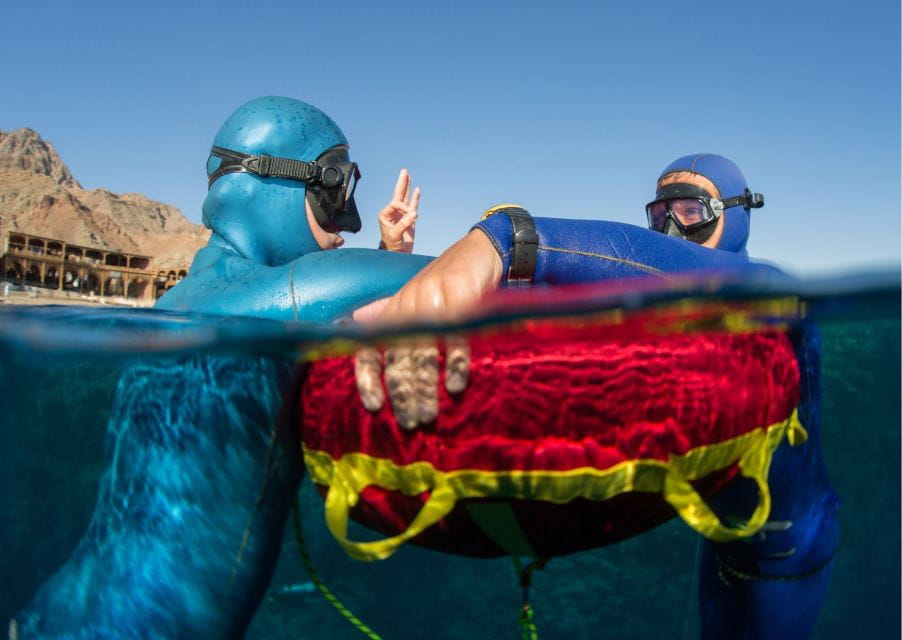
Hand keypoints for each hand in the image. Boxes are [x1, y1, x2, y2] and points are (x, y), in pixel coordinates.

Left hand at [352, 229, 500, 427]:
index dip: (367, 378)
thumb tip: (353, 324)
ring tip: (428, 416)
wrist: (480, 252)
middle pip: (397, 358)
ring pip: (422, 354)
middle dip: (401, 394)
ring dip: (424, 389)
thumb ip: (387, 315)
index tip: (374, 406)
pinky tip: (455, 387)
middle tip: (409, 422)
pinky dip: (453, 365)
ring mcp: (433, 304)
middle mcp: (408, 308)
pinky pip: (454, 340)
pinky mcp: (460, 301)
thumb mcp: (414, 297)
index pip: (369, 347)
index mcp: (395, 311)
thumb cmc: (448, 283)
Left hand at [377, 169, 418, 252]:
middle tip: (404, 171)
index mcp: (385, 214)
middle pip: (398, 194)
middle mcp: (392, 213)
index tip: (410, 216)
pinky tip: (417, 190)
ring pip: (405, 198)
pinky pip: (413, 205)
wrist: (396, 255)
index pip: (395, 203)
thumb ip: (403, 224)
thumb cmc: (391, 246)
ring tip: (408, 175)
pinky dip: (415, 198)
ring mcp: (401, 215)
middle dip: (401, 183)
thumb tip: (414, 213)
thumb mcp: (395, 235)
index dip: (403, 207)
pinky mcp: (409, 219)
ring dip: (407, 186)